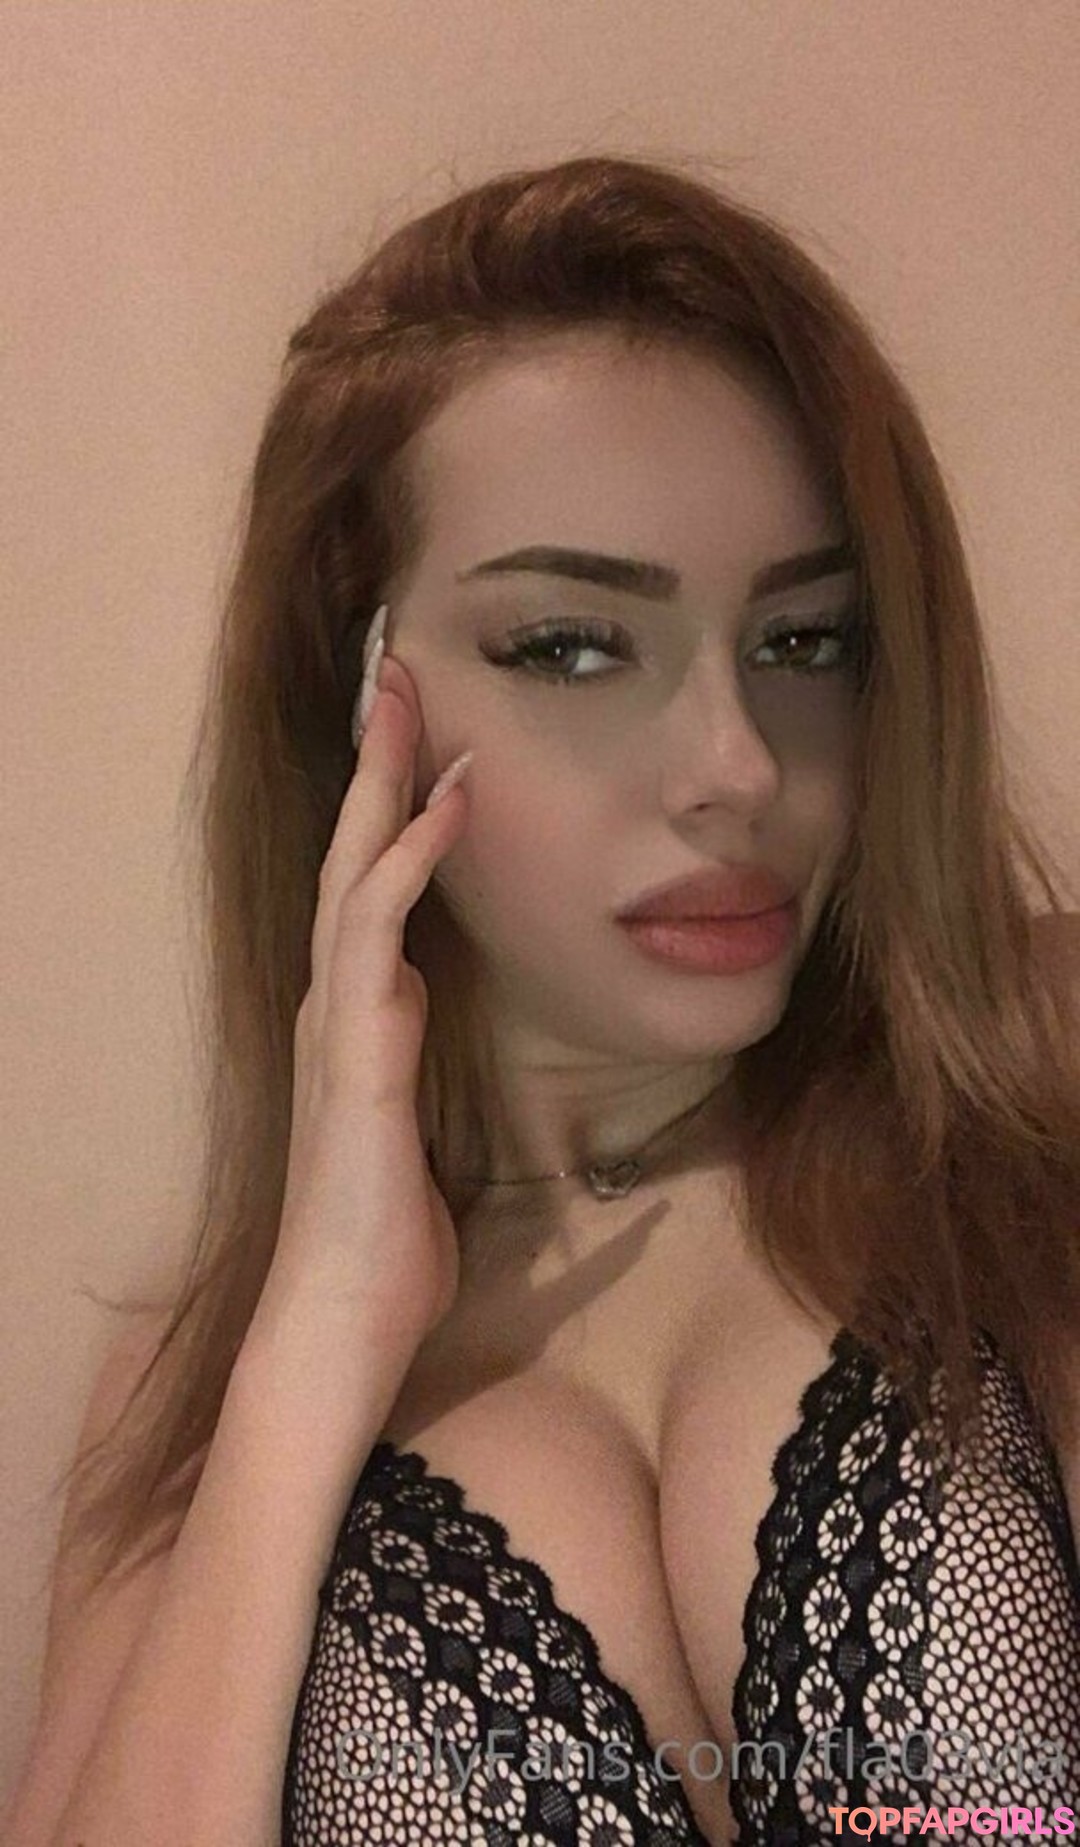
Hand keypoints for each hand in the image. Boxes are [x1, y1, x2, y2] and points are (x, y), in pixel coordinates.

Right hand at [266, 636, 472, 1347]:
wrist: (342, 1321)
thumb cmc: (388, 1245)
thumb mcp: (423, 1136)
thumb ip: (424, 1065)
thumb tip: (444, 1017)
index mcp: (360, 1019)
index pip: (372, 888)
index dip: (394, 810)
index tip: (424, 737)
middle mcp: (338, 1004)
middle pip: (352, 854)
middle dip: (375, 761)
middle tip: (394, 670)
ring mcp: (339, 1020)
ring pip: (353, 869)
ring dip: (381, 778)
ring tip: (404, 694)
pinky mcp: (356, 1049)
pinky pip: (377, 929)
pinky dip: (409, 857)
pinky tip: (446, 801)